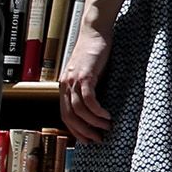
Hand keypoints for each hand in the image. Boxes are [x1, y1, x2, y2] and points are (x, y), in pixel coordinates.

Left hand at [58, 27, 111, 145]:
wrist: (95, 32)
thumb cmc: (94, 52)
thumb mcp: (87, 74)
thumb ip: (86, 89)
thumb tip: (95, 108)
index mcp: (64, 86)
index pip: (65, 115)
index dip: (76, 130)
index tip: (88, 139)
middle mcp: (65, 85)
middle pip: (70, 116)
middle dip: (84, 131)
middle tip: (98, 139)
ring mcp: (73, 80)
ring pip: (79, 110)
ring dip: (93, 123)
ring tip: (107, 127)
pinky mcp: (85, 75)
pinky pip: (89, 99)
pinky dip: (97, 111)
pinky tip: (107, 115)